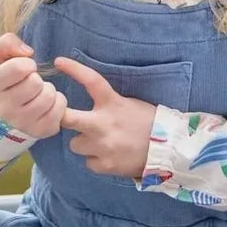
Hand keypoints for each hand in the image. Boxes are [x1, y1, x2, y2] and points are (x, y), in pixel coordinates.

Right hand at [0, 33, 66, 137]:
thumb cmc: (7, 79)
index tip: (26, 69)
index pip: (18, 68)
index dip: (27, 64)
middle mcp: (4, 108)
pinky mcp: (38, 132)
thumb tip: (28, 52)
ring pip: (49, 96)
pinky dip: (58, 104)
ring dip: (48, 90)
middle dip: (37, 78)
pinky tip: (46, 106)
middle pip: (35, 82)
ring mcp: (21, 123)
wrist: (7, 110)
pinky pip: (60, 112)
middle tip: (31, 84)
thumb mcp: (0, 56)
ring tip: (38, 94)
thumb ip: (8, 43)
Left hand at [55, 57, 155, 180]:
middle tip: (59, 117)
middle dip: (59, 117)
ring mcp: (102, 146)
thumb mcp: (129, 104)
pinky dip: (95, 160)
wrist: (167, 150)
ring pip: (75, 144)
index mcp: (112, 103)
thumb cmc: (149, 123)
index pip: (91, 80)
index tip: (59, 62)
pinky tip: (108, 156)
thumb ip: (108, 104)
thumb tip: (90, 105)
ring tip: (100, 143)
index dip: (74, 69)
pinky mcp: (104, 165)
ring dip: (84, 143)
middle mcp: (103, 124)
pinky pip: (88, 162)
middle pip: (68, 119)